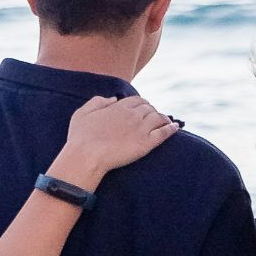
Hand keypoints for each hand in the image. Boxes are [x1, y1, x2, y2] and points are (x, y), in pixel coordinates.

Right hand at [56, 95, 180, 182]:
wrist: (86, 156)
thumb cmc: (80, 138)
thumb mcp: (82, 113)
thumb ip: (98, 102)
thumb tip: (114, 98)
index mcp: (119, 107)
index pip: (137, 100)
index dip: (142, 103)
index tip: (143, 108)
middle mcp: (132, 115)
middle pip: (149, 108)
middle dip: (152, 110)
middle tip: (154, 117)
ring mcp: (141, 129)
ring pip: (158, 118)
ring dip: (163, 118)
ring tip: (166, 122)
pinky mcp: (146, 143)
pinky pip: (164, 133)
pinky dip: (171, 128)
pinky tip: (175, 128)